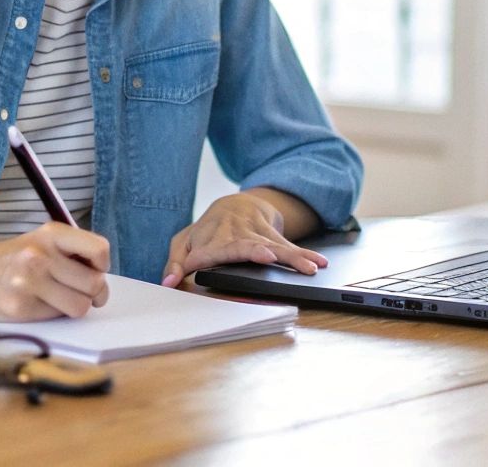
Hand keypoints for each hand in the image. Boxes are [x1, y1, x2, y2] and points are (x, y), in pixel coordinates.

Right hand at [0, 223, 110, 320]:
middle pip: (95, 284)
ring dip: (73, 306)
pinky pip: (57, 317)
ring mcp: (29, 282)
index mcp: (50, 234)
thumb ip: (70, 254)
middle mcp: (40, 255)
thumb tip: (102, 282)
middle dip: (92, 293)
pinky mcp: (20, 307)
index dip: (102, 266)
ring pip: (81, 306)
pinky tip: (35, 304)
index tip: (93, 270)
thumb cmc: (7, 260)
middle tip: (76, 291)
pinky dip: (52, 314)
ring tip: (55, 299)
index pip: (99, 250)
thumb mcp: (38, 242)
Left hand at [160, 192, 328, 288]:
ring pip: (273, 245)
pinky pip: (289, 244)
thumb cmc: (208, 231)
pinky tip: (318, 263)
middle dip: (253, 250)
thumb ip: (175, 262)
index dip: (202, 259)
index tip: (198, 267)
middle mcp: (232, 233)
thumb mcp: (185, 243)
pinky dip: (305, 254)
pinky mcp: (272, 232)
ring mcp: (254, 231)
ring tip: (306, 267)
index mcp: (208, 239)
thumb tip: (168, 283)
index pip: (204, 250)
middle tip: (266, 256)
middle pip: (242, 244)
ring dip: (290, 256)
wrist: (237, 204)